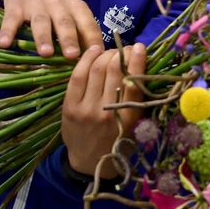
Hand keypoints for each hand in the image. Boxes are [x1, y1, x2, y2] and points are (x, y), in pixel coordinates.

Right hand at [0, 0, 102, 57]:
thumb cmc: (56, 0)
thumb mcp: (72, 9)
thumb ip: (80, 30)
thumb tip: (92, 58)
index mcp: (76, 8)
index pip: (88, 24)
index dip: (93, 39)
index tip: (97, 54)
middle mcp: (58, 6)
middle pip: (65, 23)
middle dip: (69, 39)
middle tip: (72, 55)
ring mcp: (36, 5)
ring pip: (41, 22)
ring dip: (43, 38)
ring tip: (45, 53)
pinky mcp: (15, 6)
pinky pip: (11, 20)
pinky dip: (8, 31)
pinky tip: (4, 44)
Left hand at [62, 43, 145, 177]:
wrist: (90, 162)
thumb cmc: (119, 140)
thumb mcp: (136, 122)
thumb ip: (137, 98)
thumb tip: (140, 66)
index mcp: (128, 116)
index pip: (133, 80)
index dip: (136, 58)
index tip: (139, 46)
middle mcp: (107, 110)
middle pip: (113, 69)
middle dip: (119, 53)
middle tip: (123, 49)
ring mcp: (85, 108)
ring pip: (95, 69)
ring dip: (104, 54)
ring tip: (109, 51)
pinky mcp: (69, 107)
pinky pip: (77, 76)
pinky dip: (85, 60)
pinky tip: (93, 52)